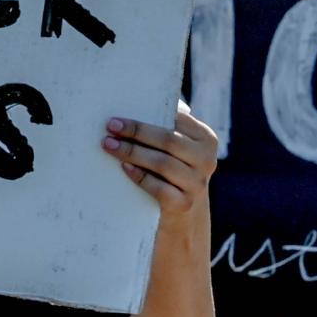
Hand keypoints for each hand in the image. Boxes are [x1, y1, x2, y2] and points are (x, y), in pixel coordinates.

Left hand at [102, 102, 217, 222]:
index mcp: (206, 139)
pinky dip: (140, 176)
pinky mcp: (184, 204)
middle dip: (137, 132)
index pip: (176, 121)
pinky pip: (159, 188)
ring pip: (162, 163)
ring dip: (133, 153)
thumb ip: (167, 127)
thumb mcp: (178, 149)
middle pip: (168, 141)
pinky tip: (124, 168)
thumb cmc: (172, 171)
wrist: (183, 216)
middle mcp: (207, 160)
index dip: (146, 118)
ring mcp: (197, 184)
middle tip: (110, 128)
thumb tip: (136, 100)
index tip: (118, 117)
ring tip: (110, 146)